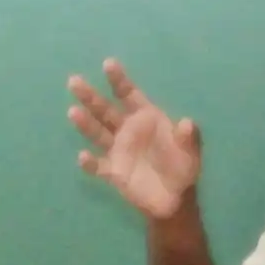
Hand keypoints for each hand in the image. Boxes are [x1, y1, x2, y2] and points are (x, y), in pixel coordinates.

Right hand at [68, 60, 203, 222]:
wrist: (173, 200)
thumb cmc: (183, 169)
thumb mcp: (190, 153)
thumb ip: (189, 138)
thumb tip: (188, 123)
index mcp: (145, 118)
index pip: (129, 95)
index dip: (119, 80)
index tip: (108, 64)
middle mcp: (127, 130)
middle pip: (105, 110)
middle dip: (90, 96)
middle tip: (74, 81)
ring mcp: (118, 150)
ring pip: (97, 133)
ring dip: (85, 123)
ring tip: (73, 112)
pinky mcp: (113, 172)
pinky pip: (98, 166)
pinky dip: (90, 162)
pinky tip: (83, 157)